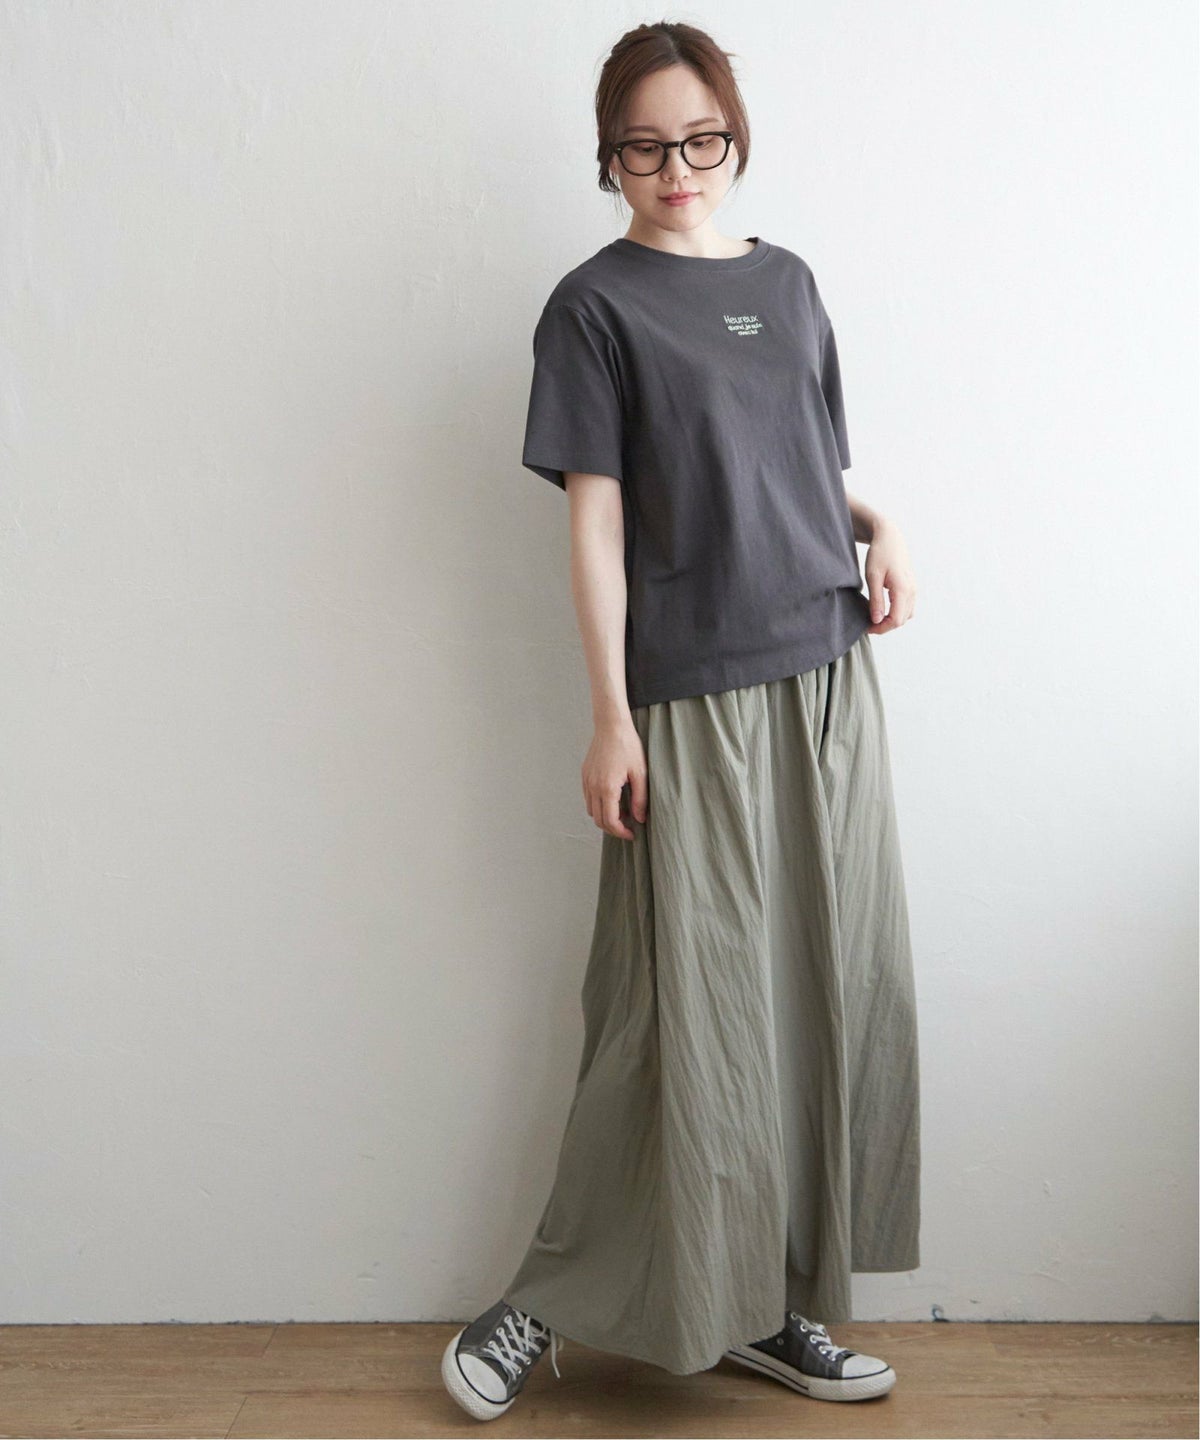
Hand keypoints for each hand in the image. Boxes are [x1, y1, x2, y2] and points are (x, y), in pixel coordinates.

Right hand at [582, 720, 647, 839]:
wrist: (611, 726)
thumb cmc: (628, 746)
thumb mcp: (640, 773)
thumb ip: (640, 799)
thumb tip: (640, 819)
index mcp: (607, 788)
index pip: (610, 821)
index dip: (621, 832)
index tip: (632, 834)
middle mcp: (593, 787)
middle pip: (599, 820)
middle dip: (613, 829)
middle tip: (628, 828)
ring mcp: (587, 781)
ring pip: (591, 811)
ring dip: (605, 817)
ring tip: (622, 813)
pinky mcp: (585, 775)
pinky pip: (588, 798)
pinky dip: (599, 806)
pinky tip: (613, 800)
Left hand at [864, 517, 916, 632]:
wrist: (890, 537)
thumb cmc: (879, 554)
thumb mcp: (873, 577)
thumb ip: (876, 600)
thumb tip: (876, 620)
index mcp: (903, 589)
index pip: (895, 620)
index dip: (881, 628)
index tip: (866, 627)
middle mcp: (912, 591)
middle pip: (901, 620)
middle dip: (885, 626)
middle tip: (867, 624)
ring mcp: (913, 589)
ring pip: (906, 615)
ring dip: (892, 620)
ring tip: (874, 617)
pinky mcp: (911, 587)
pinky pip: (907, 607)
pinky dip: (896, 612)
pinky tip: (883, 609)